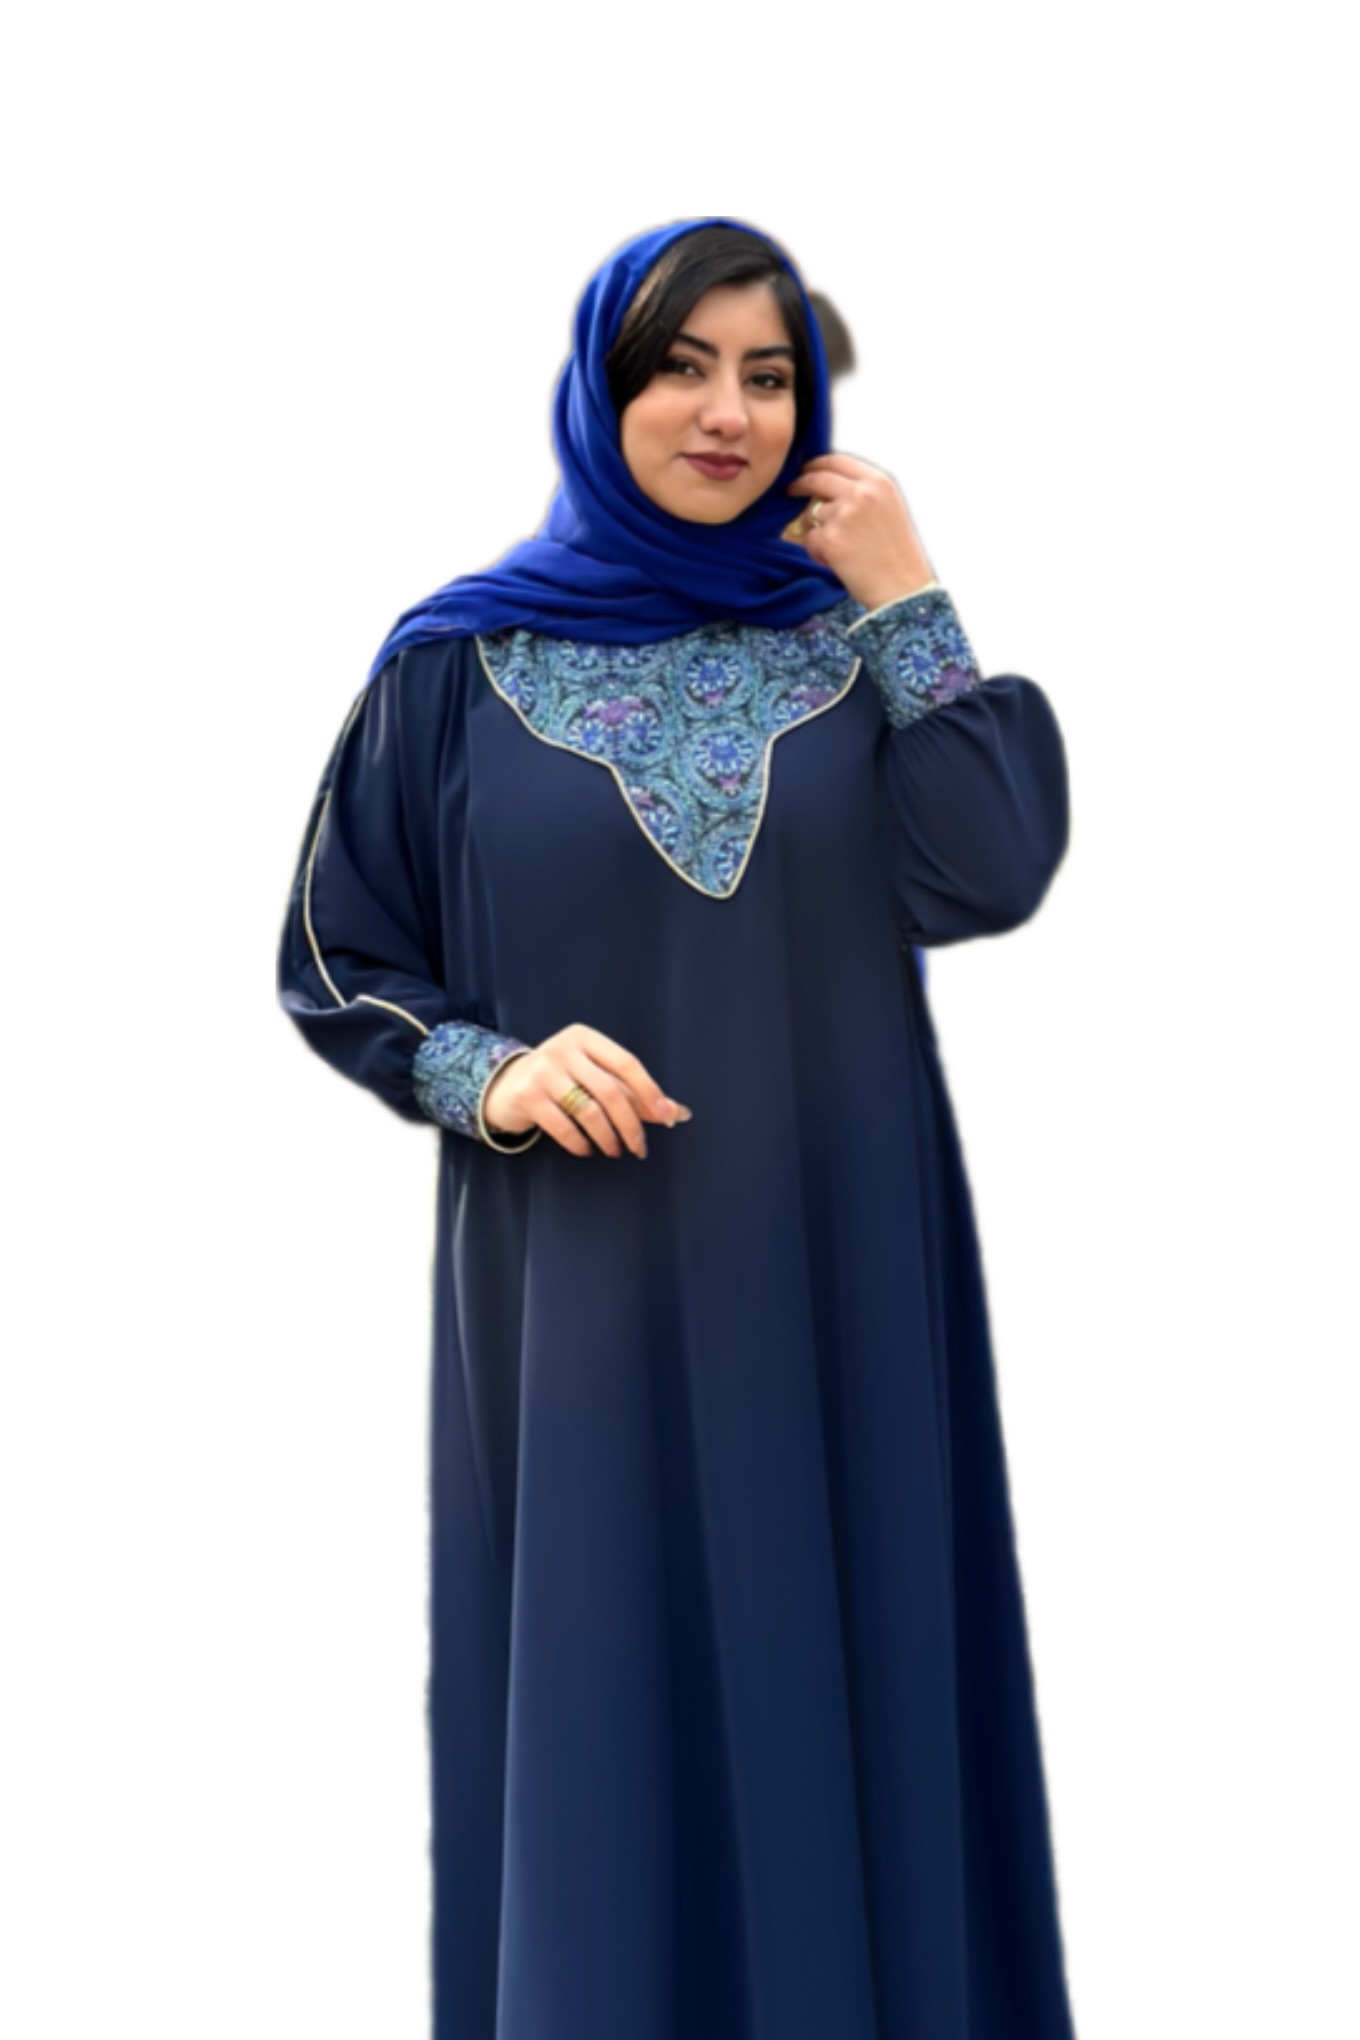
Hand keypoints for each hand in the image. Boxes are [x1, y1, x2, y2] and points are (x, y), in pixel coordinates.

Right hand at [482, 1022, 691, 1158]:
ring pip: (589, 1111)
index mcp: (585, 1038)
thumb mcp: (593, 1076)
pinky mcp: (528, 1096)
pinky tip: (586, 1149)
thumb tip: (678, 1112)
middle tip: (639, 1148)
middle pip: (610, 1092)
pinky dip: (580, 1143)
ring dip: (607, 1137)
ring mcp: (543, 1071)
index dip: (650, 1092)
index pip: (627, 1063)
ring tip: (614, 1150)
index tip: (667, 1117)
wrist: (505, 1085)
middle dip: (630, 1125)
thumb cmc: (560, 1080)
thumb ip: (633, 1093)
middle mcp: (563, 1049)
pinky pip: (564, 1127)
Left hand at [783, 453, 935, 610]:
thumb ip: (863, 491)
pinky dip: (818, 551)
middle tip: (791, 489)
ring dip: (819, 530)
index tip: (806, 468)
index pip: (838, 461)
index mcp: (878, 483)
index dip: (817, 463)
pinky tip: (839, 562)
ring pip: (812, 514)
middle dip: (800, 483)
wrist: (902, 587)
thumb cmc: (898, 554)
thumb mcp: (890, 508)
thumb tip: (827, 484)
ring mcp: (843, 514)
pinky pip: (809, 539)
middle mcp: (860, 493)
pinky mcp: (829, 538)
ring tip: (844, 549)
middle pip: (818, 478)